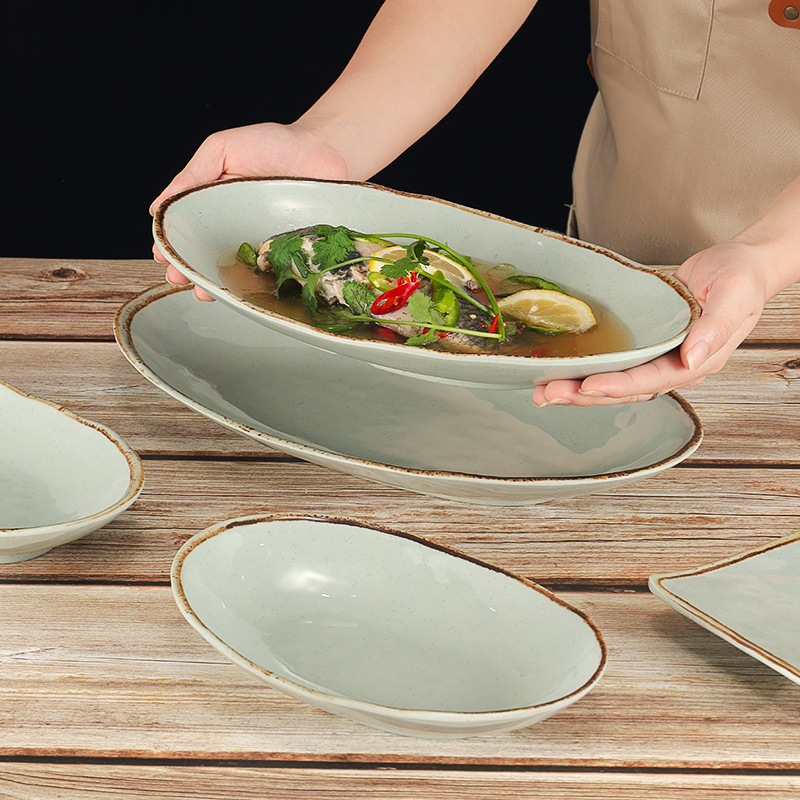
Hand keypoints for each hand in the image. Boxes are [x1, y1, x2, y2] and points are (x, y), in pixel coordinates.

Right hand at [150, 122, 348, 300]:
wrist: (325, 149)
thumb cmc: (274, 144)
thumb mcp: (222, 150)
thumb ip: (192, 176)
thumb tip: (157, 207)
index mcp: (216, 205)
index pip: (188, 231)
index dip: (173, 246)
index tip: (162, 256)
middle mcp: (237, 228)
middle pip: (207, 257)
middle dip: (189, 270)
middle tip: (177, 277)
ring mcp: (262, 243)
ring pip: (235, 272)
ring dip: (215, 284)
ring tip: (202, 291)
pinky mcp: (288, 254)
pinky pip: (270, 275)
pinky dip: (256, 287)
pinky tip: (242, 292)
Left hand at [532, 240, 769, 405]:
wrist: (741, 266)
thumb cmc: (741, 278)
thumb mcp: (734, 296)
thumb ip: (715, 328)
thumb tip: (692, 358)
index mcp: (697, 362)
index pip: (651, 381)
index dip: (619, 385)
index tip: (589, 385)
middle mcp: (674, 368)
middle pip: (625, 390)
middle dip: (585, 394)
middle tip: (549, 393)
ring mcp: (659, 360)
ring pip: (614, 384)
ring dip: (579, 390)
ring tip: (544, 392)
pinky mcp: (645, 348)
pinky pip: (614, 366)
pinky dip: (587, 372)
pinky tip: (561, 373)